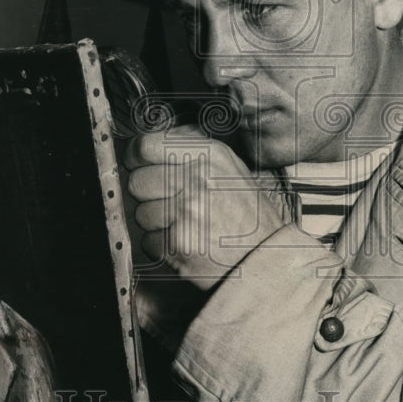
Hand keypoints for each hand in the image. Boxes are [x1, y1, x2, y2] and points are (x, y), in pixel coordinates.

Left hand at [124, 125, 287, 287]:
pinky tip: (185, 242)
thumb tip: (146, 145)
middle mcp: (197, 179)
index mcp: (209, 154)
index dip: (136, 157)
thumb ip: (190, 149)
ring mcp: (186, 213)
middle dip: (147, 194)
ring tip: (183, 224)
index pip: (145, 146)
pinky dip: (161, 246)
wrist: (266, 256)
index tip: (138, 165)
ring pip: (141, 213)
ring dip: (156, 223)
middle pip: (137, 181)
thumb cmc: (245, 213)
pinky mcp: (178, 244)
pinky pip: (148, 241)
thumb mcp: (229, 167)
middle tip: (169, 202)